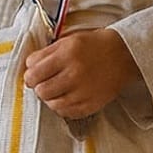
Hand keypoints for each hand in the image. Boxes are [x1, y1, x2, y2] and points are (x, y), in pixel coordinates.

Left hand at [24, 26, 139, 118]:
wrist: (123, 55)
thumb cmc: (95, 46)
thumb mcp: (68, 40)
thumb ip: (46, 53)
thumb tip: (29, 68)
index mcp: (67, 54)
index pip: (34, 73)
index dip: (30, 75)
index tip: (33, 75)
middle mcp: (75, 74)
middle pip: (41, 90)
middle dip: (39, 87)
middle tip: (44, 83)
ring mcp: (84, 92)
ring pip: (52, 104)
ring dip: (50, 98)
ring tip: (56, 90)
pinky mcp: (91, 104)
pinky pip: (67, 113)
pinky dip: (62, 106)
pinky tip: (66, 97)